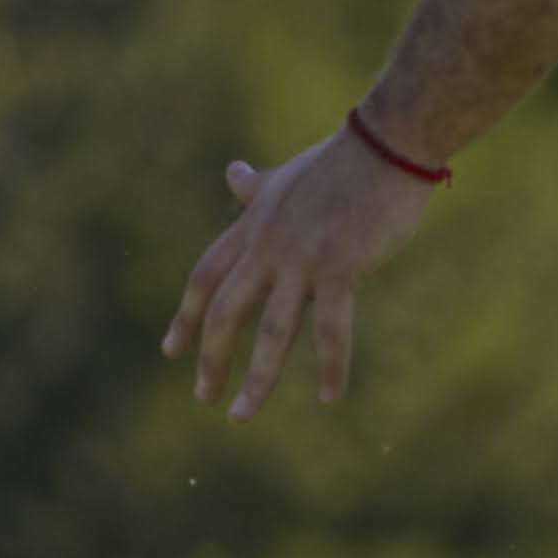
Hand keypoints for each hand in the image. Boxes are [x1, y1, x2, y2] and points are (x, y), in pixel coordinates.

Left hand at [164, 124, 448, 420]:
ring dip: (255, 378)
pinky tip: (327, 397)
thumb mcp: (287, 175)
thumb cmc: (343, 159)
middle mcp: (266, 247)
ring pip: (269, 331)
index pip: (205, 278)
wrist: (387, 141)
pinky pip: (330, 329)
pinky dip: (329, 366)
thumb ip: (255, 189)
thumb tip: (232, 173)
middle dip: (209, 357)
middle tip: (203, 396)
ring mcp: (300, 259)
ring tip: (240, 415)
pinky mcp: (340, 267)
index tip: (170, 350)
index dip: (185, 316)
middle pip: (224, 312)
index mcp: (252, 228)